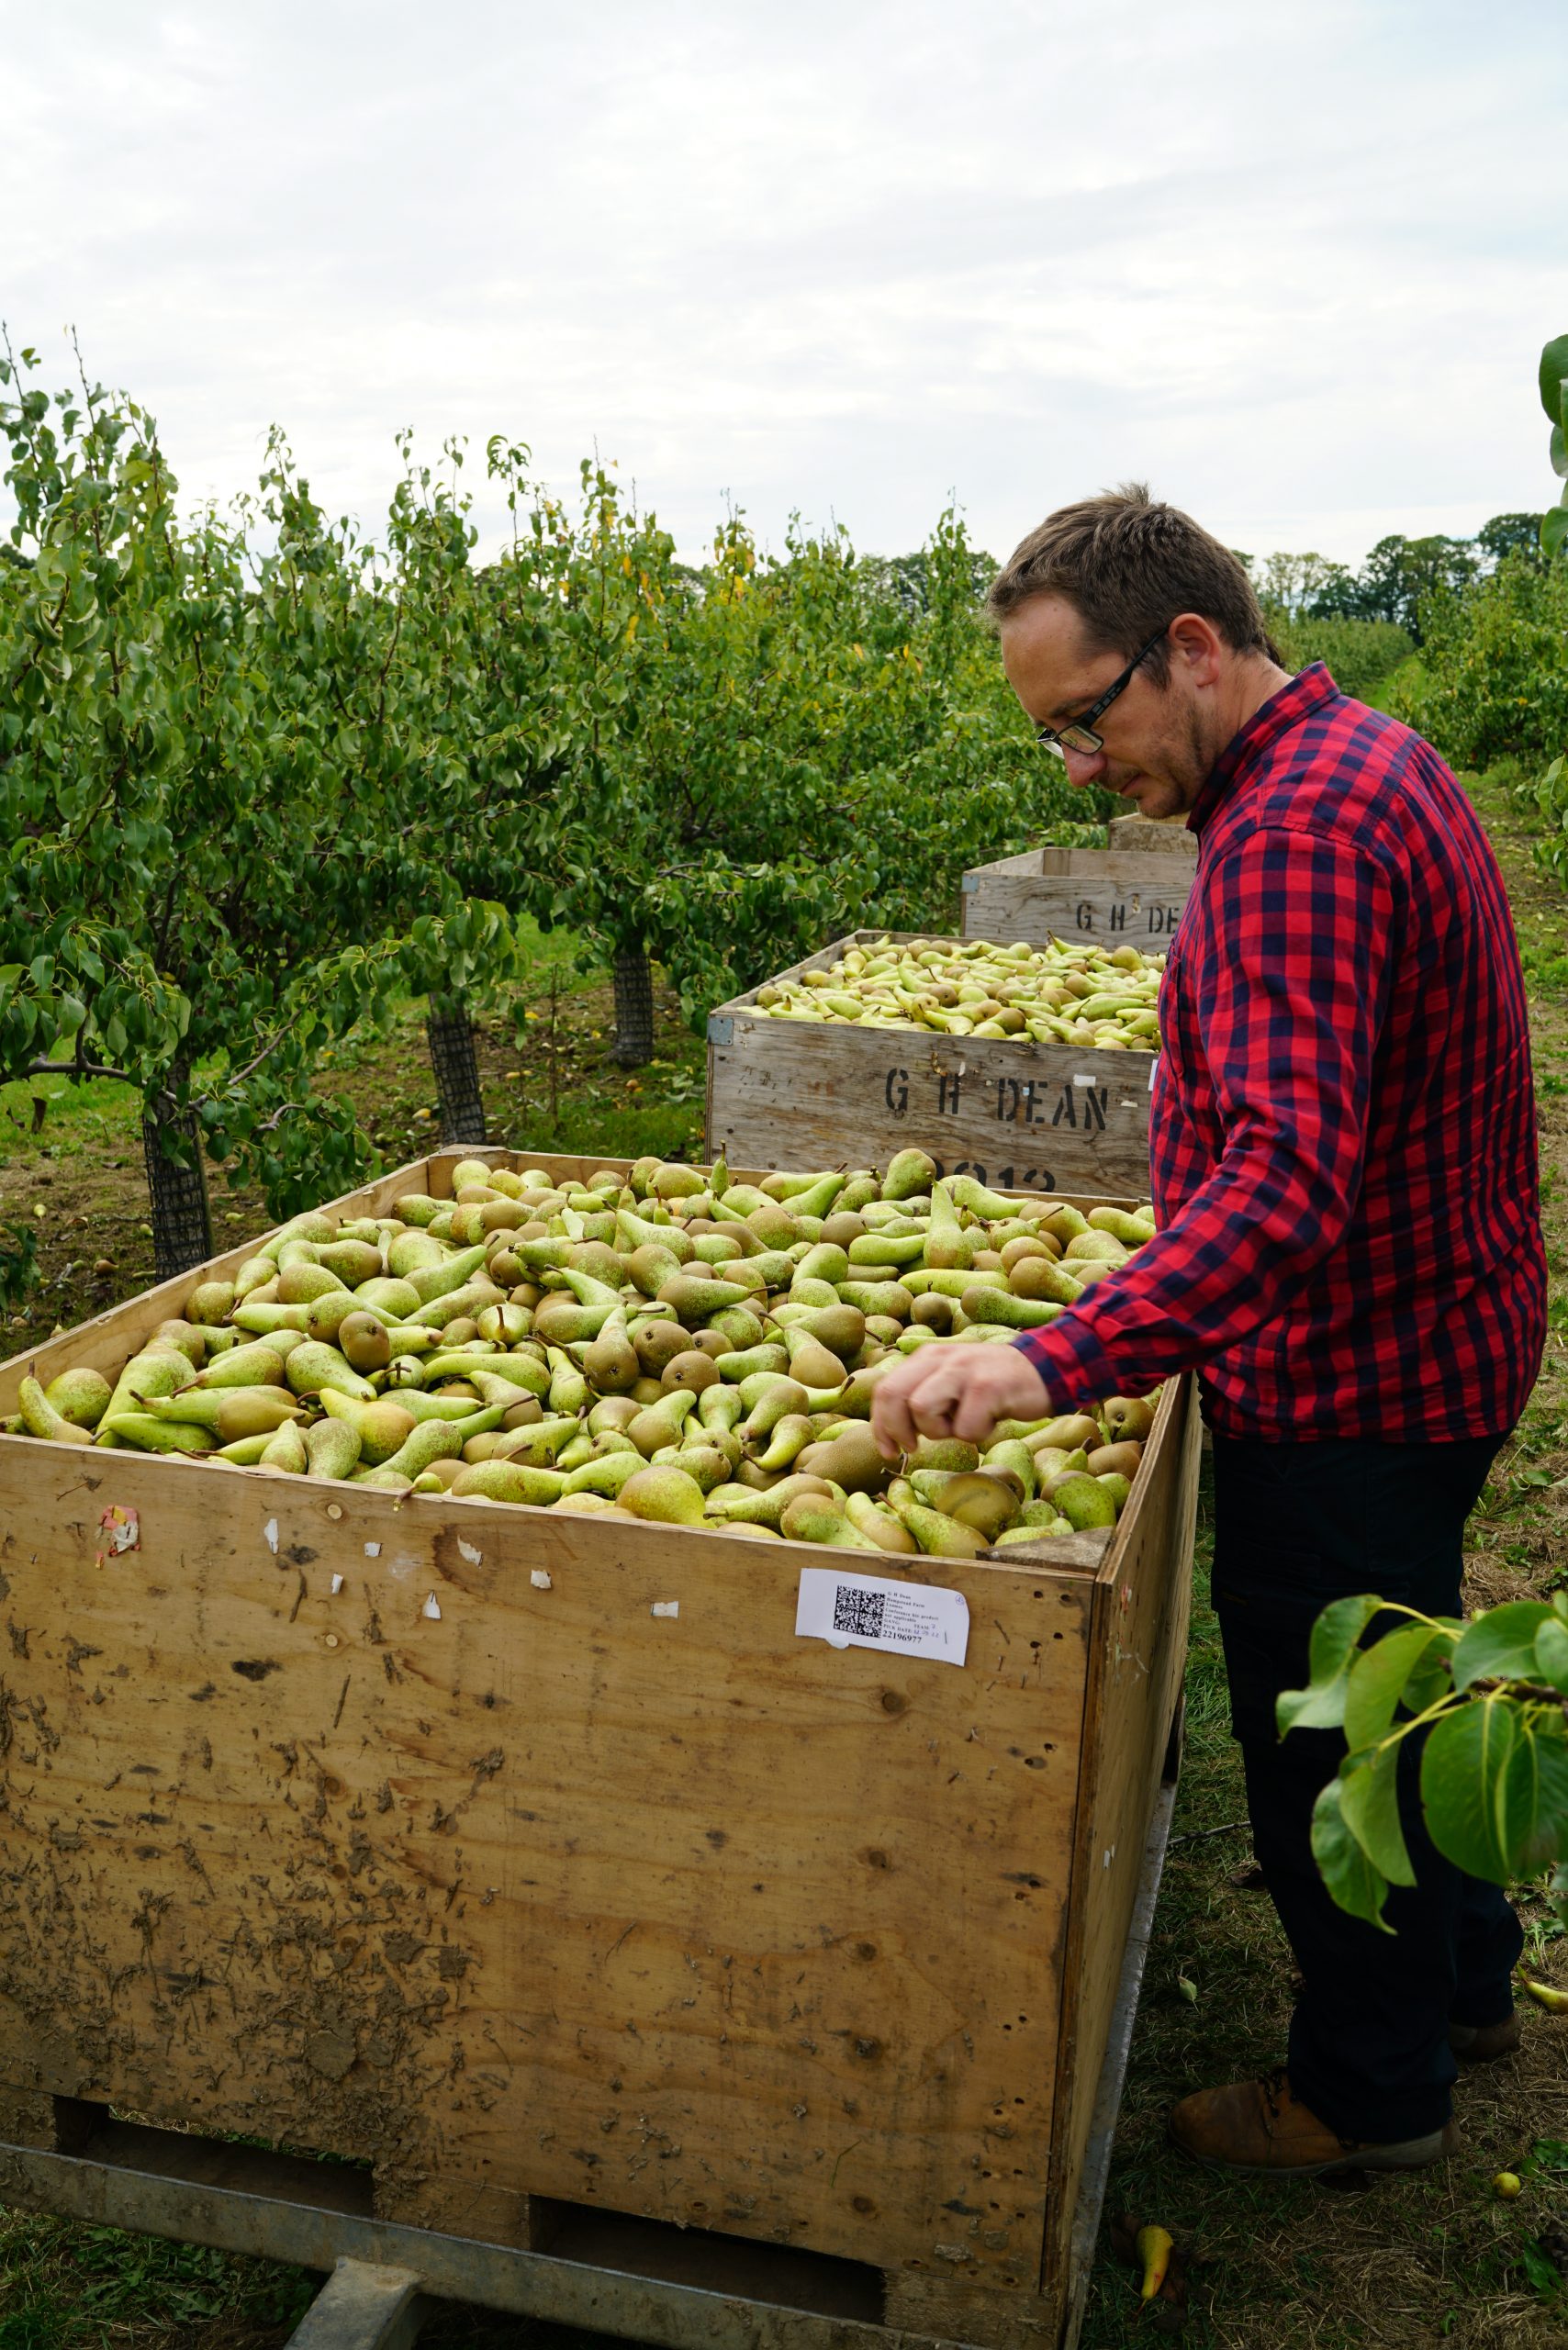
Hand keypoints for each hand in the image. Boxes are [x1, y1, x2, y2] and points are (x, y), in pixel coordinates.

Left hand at [871, 1342, 1051, 1458]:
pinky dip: (976, 1434)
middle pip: (894, 1395)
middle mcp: (940, 1358)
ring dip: (940, 1431)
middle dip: (897, 1429)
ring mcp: (963, 1370)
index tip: (889, 1451)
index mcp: (927, 1357)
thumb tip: (891, 1430)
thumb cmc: (991, 1386)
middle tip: (914, 1447)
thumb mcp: (950, 1382)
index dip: (880, 1425)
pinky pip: (965, 1426)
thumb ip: (922, 1394)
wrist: (1043, 1370)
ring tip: (963, 1425)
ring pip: (922, 1409)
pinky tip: (990, 1422)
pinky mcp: (987, 1386)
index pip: (885, 1389)